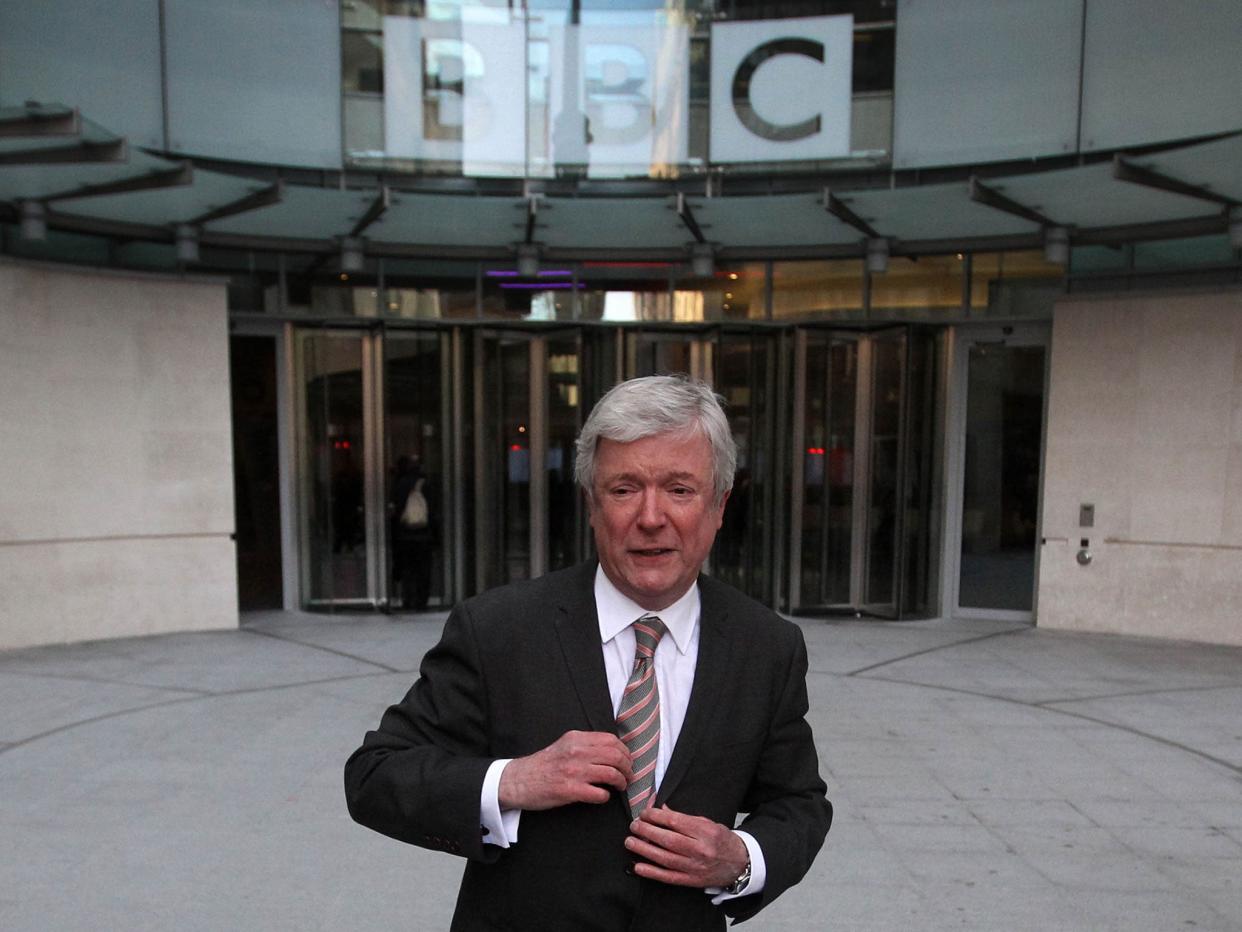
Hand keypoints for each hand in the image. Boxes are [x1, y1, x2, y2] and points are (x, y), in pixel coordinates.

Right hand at [498, 730, 632, 810]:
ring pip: (611, 773)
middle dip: (628, 767)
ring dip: (621, 782)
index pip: (611, 740)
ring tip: (621, 786)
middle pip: (616, 756)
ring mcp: (573, 771)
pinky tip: (602, 796)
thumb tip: (612, 751)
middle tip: (629, 775)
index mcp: (576, 739)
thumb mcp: (564, 746)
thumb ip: (585, 745)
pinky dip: (605, 797)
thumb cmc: (543, 765)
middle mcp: (576, 752)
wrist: (518, 780)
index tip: (627, 760)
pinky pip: (599, 794)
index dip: (625, 751)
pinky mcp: (569, 790)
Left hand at [624, 804, 748, 887]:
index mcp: (705, 831)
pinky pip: (668, 877)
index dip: (656, 816)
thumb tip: (662, 810)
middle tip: (634, 825)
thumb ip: (684, 817)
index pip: (675, 821)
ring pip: (665, 858)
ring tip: (630, 842)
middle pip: (668, 839)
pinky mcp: (691, 881)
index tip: (644, 813)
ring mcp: (694, 867)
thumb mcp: (707, 822)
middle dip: (647, 831)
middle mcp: (700, 850)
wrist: (739, 864)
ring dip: (644, 849)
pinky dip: (651, 872)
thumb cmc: (721, 840)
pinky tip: (638, 866)